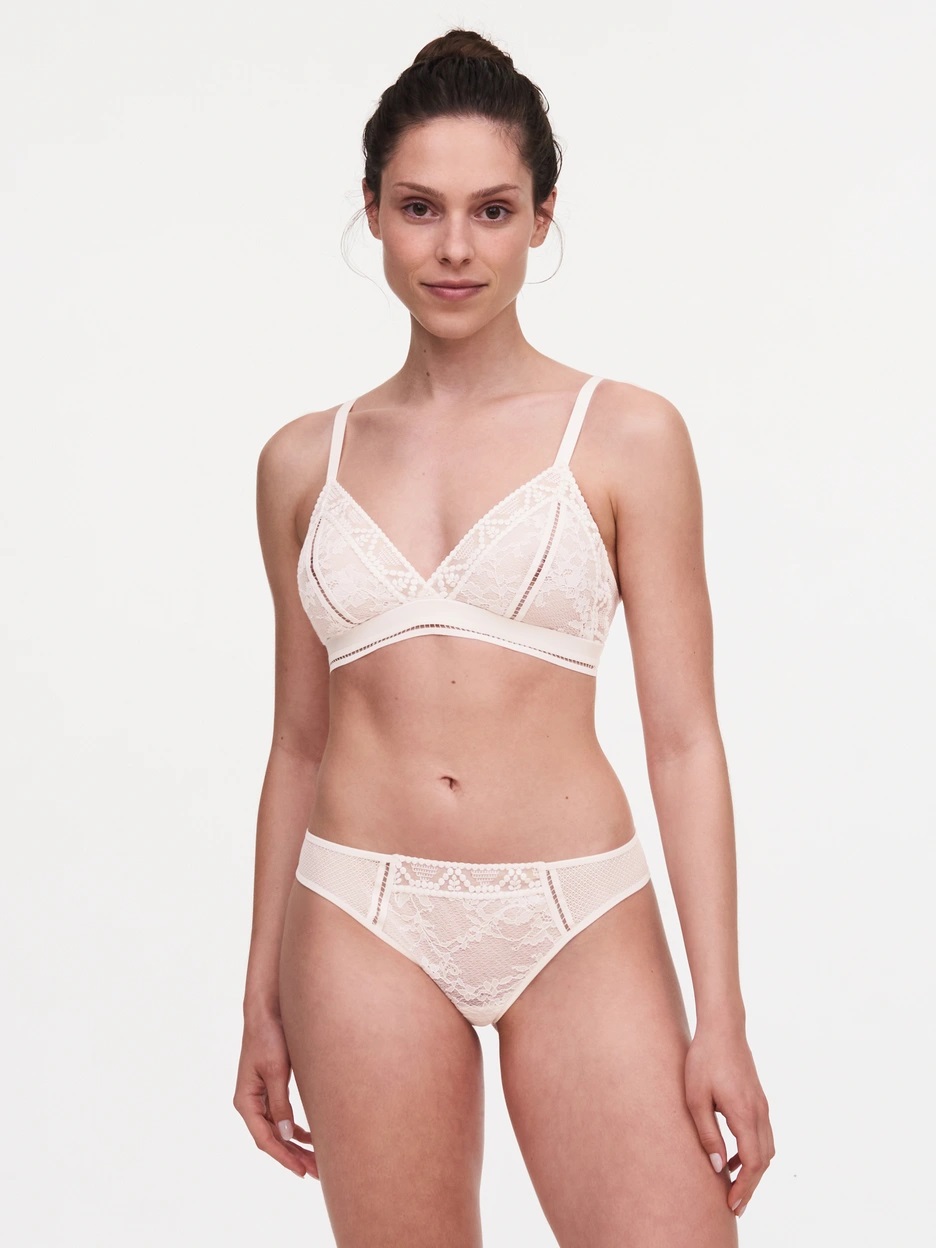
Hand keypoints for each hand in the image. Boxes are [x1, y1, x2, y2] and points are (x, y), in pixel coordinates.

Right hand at [233, 1009, 318, 1179]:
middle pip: (272, 1138)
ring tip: (316, 1161)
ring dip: (295, 1145)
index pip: (265, 1139)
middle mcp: (250, 1102)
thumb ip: (281, 1104)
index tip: (302, 1171)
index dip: (284, 1157)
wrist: (267, 1010)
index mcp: (246, 1101)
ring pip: (278, 1130)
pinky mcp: (270, 1088)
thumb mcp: (276, 1071)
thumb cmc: (269, 1036)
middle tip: (316, 1172)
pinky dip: (295, 1129)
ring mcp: (260, 1096)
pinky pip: (281, 1117)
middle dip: (293, 1156)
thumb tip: (288, 1136)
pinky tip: (310, 1138)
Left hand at [684, 1025, 773, 1217]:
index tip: (733, 1204)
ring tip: (734, 1185)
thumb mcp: (696, 1098)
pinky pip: (762, 1134)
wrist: (723, 1028)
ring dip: (754, 1170)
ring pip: (767, 1148)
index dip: (745, 1187)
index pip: (754, 1162)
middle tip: (735, 1205)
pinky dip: (753, 1152)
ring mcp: (762, 1105)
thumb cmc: (704, 1059)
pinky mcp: (758, 1099)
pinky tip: (734, 1156)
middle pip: (764, 1160)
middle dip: (751, 1186)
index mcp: (744, 1113)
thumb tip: (718, 1166)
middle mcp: (759, 1112)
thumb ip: (707, 1133)